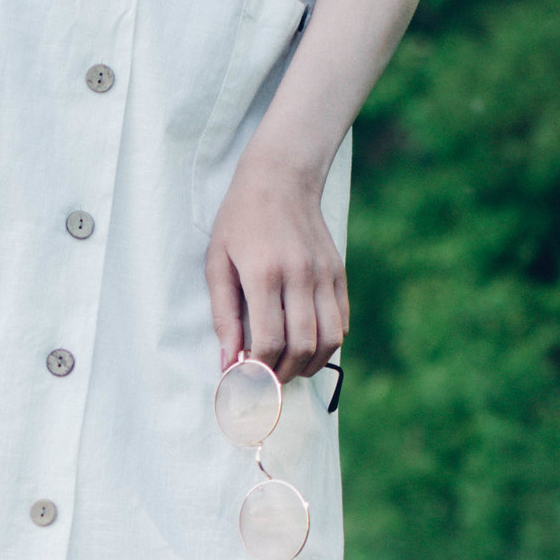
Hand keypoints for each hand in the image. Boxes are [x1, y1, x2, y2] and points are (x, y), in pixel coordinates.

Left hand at [204, 156, 347, 382]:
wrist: (280, 178)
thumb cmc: (240, 221)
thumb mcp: (217, 264)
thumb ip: (223, 315)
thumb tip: (228, 363)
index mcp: (265, 274)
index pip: (270, 341)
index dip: (259, 369)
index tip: (247, 377)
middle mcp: (300, 276)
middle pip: (302, 346)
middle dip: (283, 374)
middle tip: (266, 380)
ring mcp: (324, 275)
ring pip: (329, 339)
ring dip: (309, 364)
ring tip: (288, 368)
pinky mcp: (338, 273)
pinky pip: (341, 321)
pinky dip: (328, 343)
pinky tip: (307, 346)